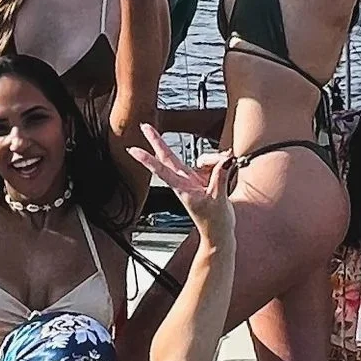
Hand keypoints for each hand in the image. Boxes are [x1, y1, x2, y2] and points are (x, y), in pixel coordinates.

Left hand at [131, 125, 234, 242]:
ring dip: (215, 158)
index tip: (133, 150)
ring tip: (227, 163)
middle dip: (157, 141)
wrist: (219, 233)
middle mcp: (185, 181)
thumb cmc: (215, 222)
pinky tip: (227, 166)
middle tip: (144, 126)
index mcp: (182, 189)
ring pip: (201, 158)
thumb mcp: (219, 199)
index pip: (161, 171)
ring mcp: (194, 179)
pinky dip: (221, 163)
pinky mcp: (205, 178)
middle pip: (168, 157)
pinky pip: (213, 163)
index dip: (147, 160)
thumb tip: (225, 159)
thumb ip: (221, 177)